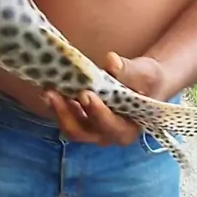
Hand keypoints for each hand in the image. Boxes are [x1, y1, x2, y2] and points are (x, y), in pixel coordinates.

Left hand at [45, 51, 168, 145]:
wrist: (144, 84)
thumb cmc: (149, 81)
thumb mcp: (146, 74)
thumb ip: (130, 71)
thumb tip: (111, 61)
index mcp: (127, 130)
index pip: (109, 126)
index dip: (97, 112)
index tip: (86, 94)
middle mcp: (107, 135)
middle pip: (82, 132)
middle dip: (66, 114)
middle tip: (54, 93)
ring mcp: (92, 130)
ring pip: (70, 126)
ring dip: (57, 110)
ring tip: (48, 90)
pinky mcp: (81, 119)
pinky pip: (66, 116)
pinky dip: (57, 104)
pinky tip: (49, 88)